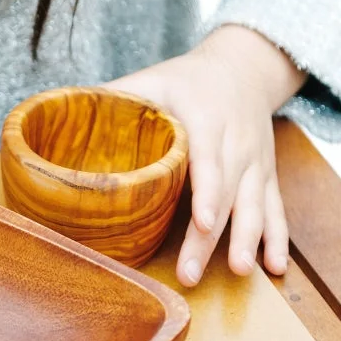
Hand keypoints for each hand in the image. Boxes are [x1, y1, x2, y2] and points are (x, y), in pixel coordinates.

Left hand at [106, 25, 304, 286]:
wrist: (245, 67)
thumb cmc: (187, 79)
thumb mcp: (153, 79)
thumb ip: (114, 98)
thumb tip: (61, 114)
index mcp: (207, 119)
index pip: (208, 160)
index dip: (208, 191)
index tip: (202, 221)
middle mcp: (237, 143)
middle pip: (229, 194)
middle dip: (213, 237)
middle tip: (192, 273)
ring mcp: (256, 163)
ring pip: (257, 207)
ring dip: (249, 241)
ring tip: (241, 272)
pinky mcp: (267, 177)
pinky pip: (278, 211)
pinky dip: (279, 239)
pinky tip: (274, 268)